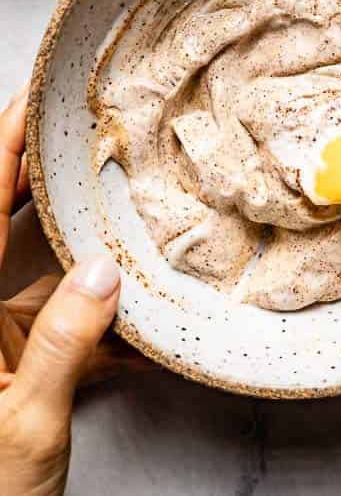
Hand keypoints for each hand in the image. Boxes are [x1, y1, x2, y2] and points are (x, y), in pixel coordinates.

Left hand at [0, 84, 141, 495]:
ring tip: (116, 184)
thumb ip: (63, 344)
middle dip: (38, 168)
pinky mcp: (18, 366)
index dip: (2, 148)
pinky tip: (141, 301)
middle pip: (1, 221)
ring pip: (37, 265)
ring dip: (76, 230)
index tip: (32, 98)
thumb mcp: (26, 428)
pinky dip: (101, 305)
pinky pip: (61, 316)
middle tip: (81, 118)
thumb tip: (101, 271)